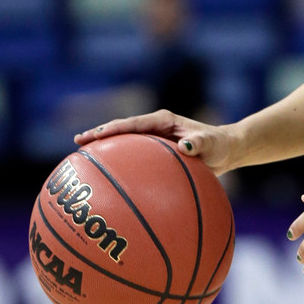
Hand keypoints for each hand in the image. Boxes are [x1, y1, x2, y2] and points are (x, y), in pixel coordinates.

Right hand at [73, 109, 237, 175]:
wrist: (226, 150)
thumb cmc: (220, 145)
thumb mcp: (212, 144)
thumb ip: (200, 143)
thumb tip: (185, 146)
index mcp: (164, 120)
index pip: (133, 123)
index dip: (112, 129)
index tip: (94, 136)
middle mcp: (155, 127)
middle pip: (121, 130)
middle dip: (99, 135)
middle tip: (77, 144)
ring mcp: (153, 140)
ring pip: (124, 143)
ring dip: (104, 149)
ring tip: (81, 159)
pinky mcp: (155, 153)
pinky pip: (133, 159)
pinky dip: (119, 165)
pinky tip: (107, 183)